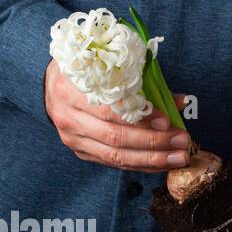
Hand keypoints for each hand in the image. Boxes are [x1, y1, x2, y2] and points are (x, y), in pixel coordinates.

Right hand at [45, 60, 191, 171]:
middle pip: (114, 137)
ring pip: (114, 156)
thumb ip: (144, 83)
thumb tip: (180, 101)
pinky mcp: (80, 151)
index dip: (140, 118)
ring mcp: (73, 138)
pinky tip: (160, 164)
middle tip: (181, 142)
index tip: (167, 121)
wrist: (50, 86)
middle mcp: (69, 117)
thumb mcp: (109, 67)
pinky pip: (112, 163)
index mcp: (72, 89)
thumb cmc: (86, 70)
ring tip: (177, 158)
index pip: (110, 109)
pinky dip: (139, 165)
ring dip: (150, 159)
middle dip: (152, 143)